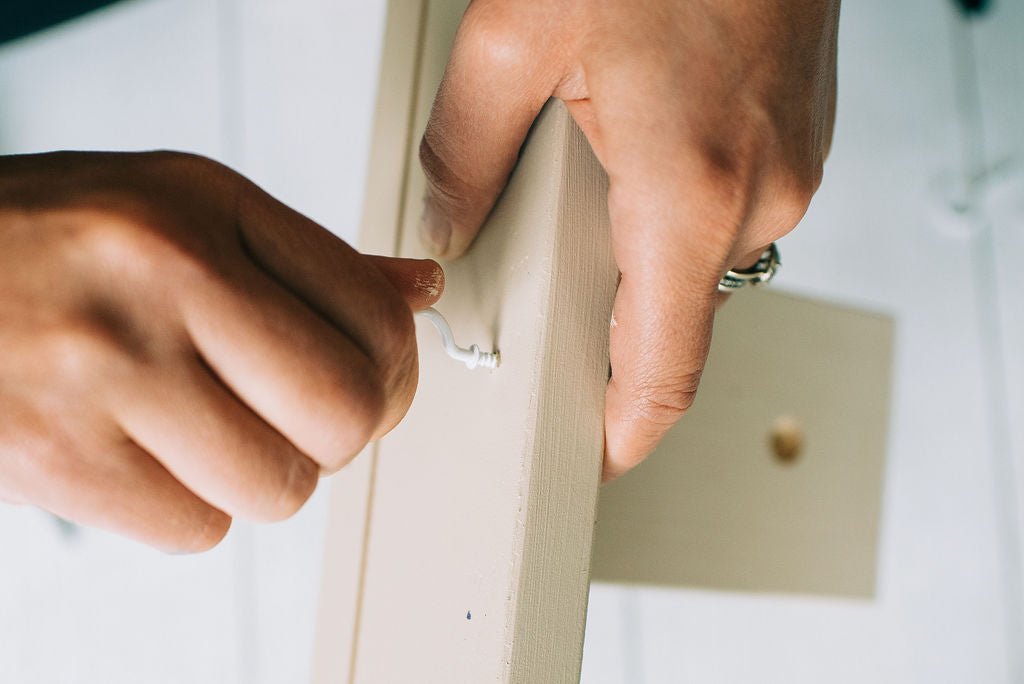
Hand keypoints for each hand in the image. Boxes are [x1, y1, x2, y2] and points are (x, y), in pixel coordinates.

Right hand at [0, 151, 442, 550]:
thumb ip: (312, 258)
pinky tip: (152, 453)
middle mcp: (161, 280)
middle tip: (304, 417)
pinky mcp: (57, 459)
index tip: (372, 377)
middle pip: (345, 413)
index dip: (395, 369)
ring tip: (210, 427)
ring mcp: (104, 372)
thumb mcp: (187, 208)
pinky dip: (193, 507)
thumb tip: (418, 290)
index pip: (375, 316)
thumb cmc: (54, 241)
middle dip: (342, 433)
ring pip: (277, 486)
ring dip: (263, 474)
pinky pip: (199, 529)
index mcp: (204, 210)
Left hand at [419, 0, 836, 477]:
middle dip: (597, 293)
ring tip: (593, 140)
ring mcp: (784, 170)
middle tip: (547, 221)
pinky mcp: (789, 142)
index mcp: (688, 191)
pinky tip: (635, 120)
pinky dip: (665, 195)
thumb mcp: (521, 26)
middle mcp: (754, 194)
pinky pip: (714, 206)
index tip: (591, 456)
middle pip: (663, 308)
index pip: (663, 370)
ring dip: (632, 232)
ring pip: (688, 254)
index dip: (622, 432)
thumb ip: (466, 147)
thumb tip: (444, 225)